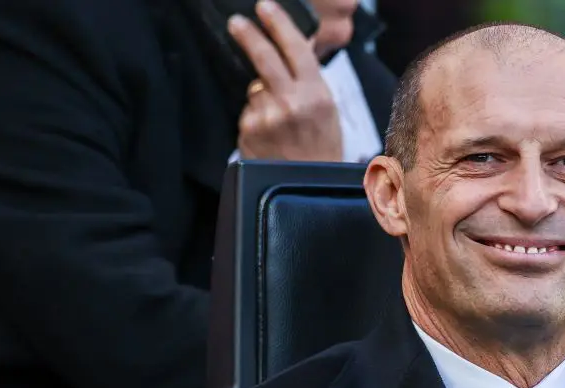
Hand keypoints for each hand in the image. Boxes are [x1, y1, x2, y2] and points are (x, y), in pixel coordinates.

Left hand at [227, 0, 341, 161]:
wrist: (308, 192)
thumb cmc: (322, 152)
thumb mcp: (328, 111)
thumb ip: (309, 81)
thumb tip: (294, 51)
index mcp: (316, 94)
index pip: (294, 47)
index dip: (278, 23)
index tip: (265, 7)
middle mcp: (291, 103)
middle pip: (263, 56)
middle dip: (248, 34)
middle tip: (236, 23)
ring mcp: (267, 117)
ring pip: (255, 89)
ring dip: (261, 97)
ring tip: (278, 121)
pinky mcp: (249, 131)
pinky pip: (248, 112)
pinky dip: (255, 118)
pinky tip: (269, 134)